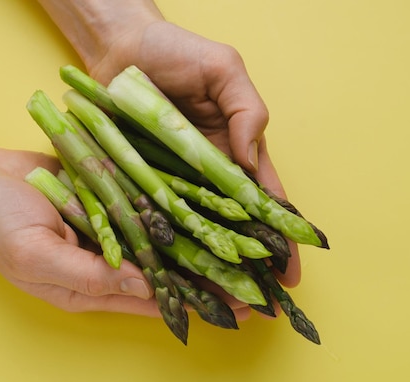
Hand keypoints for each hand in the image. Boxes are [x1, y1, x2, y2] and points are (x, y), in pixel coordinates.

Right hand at [0, 146, 255, 318]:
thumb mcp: (36, 256)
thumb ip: (90, 276)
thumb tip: (146, 287)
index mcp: (93, 288)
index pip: (158, 302)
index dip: (199, 304)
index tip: (242, 306)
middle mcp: (110, 262)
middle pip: (171, 273)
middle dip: (213, 278)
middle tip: (259, 279)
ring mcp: (113, 228)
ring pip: (168, 240)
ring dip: (204, 243)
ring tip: (245, 244)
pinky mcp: (111, 198)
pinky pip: (151, 206)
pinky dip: (179, 209)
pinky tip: (208, 206)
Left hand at [87, 21, 301, 286]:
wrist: (119, 46)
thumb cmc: (176, 51)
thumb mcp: (222, 68)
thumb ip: (246, 108)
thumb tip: (250, 159)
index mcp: (234, 149)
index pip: (263, 201)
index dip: (279, 238)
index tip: (289, 275)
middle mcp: (204, 171)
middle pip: (230, 227)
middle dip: (245, 265)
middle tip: (256, 307)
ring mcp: (169, 177)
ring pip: (191, 230)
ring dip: (205, 265)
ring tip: (217, 304)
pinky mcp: (136, 176)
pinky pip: (150, 215)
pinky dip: (161, 242)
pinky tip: (168, 273)